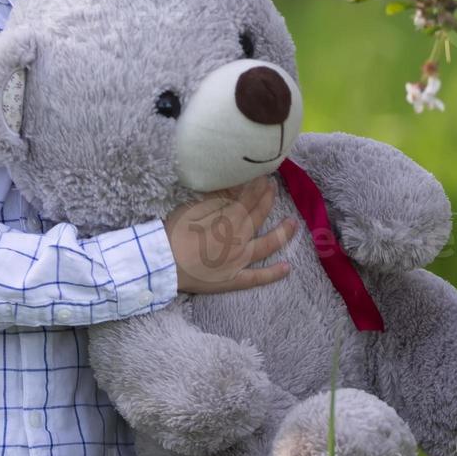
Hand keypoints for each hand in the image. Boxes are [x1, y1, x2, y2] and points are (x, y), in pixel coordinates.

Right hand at [164, 174, 297, 293]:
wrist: (162, 263)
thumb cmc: (174, 232)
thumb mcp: (194, 207)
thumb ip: (218, 196)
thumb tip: (235, 184)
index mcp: (229, 219)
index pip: (249, 198)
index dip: (258, 186)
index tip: (265, 176)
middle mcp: (240, 239)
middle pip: (259, 216)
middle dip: (268, 200)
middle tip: (274, 188)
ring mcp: (239, 261)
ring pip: (267, 245)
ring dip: (282, 233)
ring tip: (294, 223)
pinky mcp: (234, 279)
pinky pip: (257, 278)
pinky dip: (273, 274)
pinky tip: (287, 268)